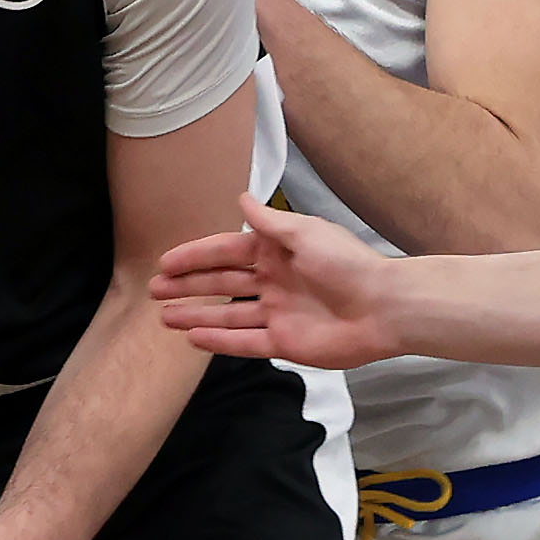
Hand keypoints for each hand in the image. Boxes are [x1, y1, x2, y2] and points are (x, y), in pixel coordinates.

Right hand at [150, 196, 405, 367]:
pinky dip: (219, 340)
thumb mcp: (304, 233)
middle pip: (222, 284)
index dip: (196, 256)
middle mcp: (273, 281)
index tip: (165, 261)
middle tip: (154, 289)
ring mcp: (278, 314)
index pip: (227, 252)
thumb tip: (241, 197)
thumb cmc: (347, 264)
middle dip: (188, 286)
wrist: (384, 307)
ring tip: (163, 317)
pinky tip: (193, 338)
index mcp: (278, 251)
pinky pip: (245, 342)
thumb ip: (269, 222)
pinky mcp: (285, 343)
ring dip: (196, 314)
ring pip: (228, 315)